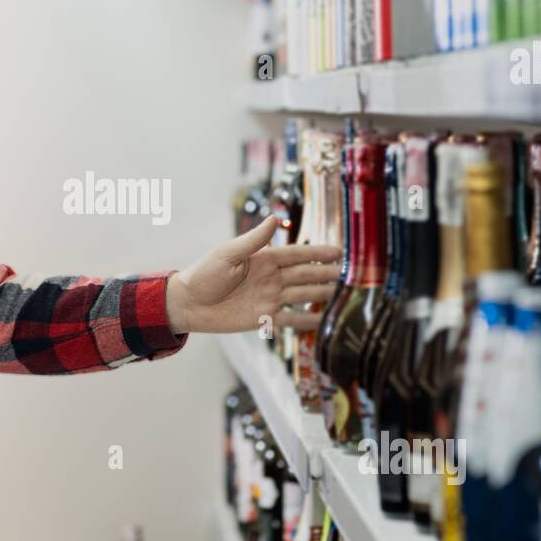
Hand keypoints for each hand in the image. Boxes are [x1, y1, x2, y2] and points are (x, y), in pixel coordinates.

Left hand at [165, 215, 340, 334]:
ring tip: (343, 295)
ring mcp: (269, 298)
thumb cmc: (204, 274)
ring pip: (302, 296)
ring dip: (321, 295)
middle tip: (351, 275)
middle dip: (327, 274)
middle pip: (305, 275)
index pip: (297, 254)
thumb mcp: (228, 253)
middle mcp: (271, 278)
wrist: (189, 304)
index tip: (339, 252)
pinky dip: (307, 321)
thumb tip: (275, 219)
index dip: (318, 253)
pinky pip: (290, 320)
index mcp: (263, 259)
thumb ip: (253, 240)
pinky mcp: (264, 317)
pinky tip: (323, 321)